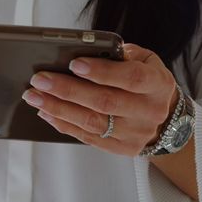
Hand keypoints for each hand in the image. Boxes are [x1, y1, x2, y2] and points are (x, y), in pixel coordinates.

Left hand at [22, 44, 177, 155]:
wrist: (167, 118)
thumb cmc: (148, 81)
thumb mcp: (145, 60)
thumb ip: (120, 54)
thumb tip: (86, 53)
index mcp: (157, 84)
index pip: (130, 78)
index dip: (101, 71)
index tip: (73, 63)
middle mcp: (149, 111)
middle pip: (104, 102)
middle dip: (67, 90)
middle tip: (40, 80)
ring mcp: (136, 133)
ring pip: (92, 122)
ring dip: (59, 109)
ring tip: (35, 96)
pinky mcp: (123, 148)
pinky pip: (88, 138)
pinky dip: (64, 124)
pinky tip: (47, 112)